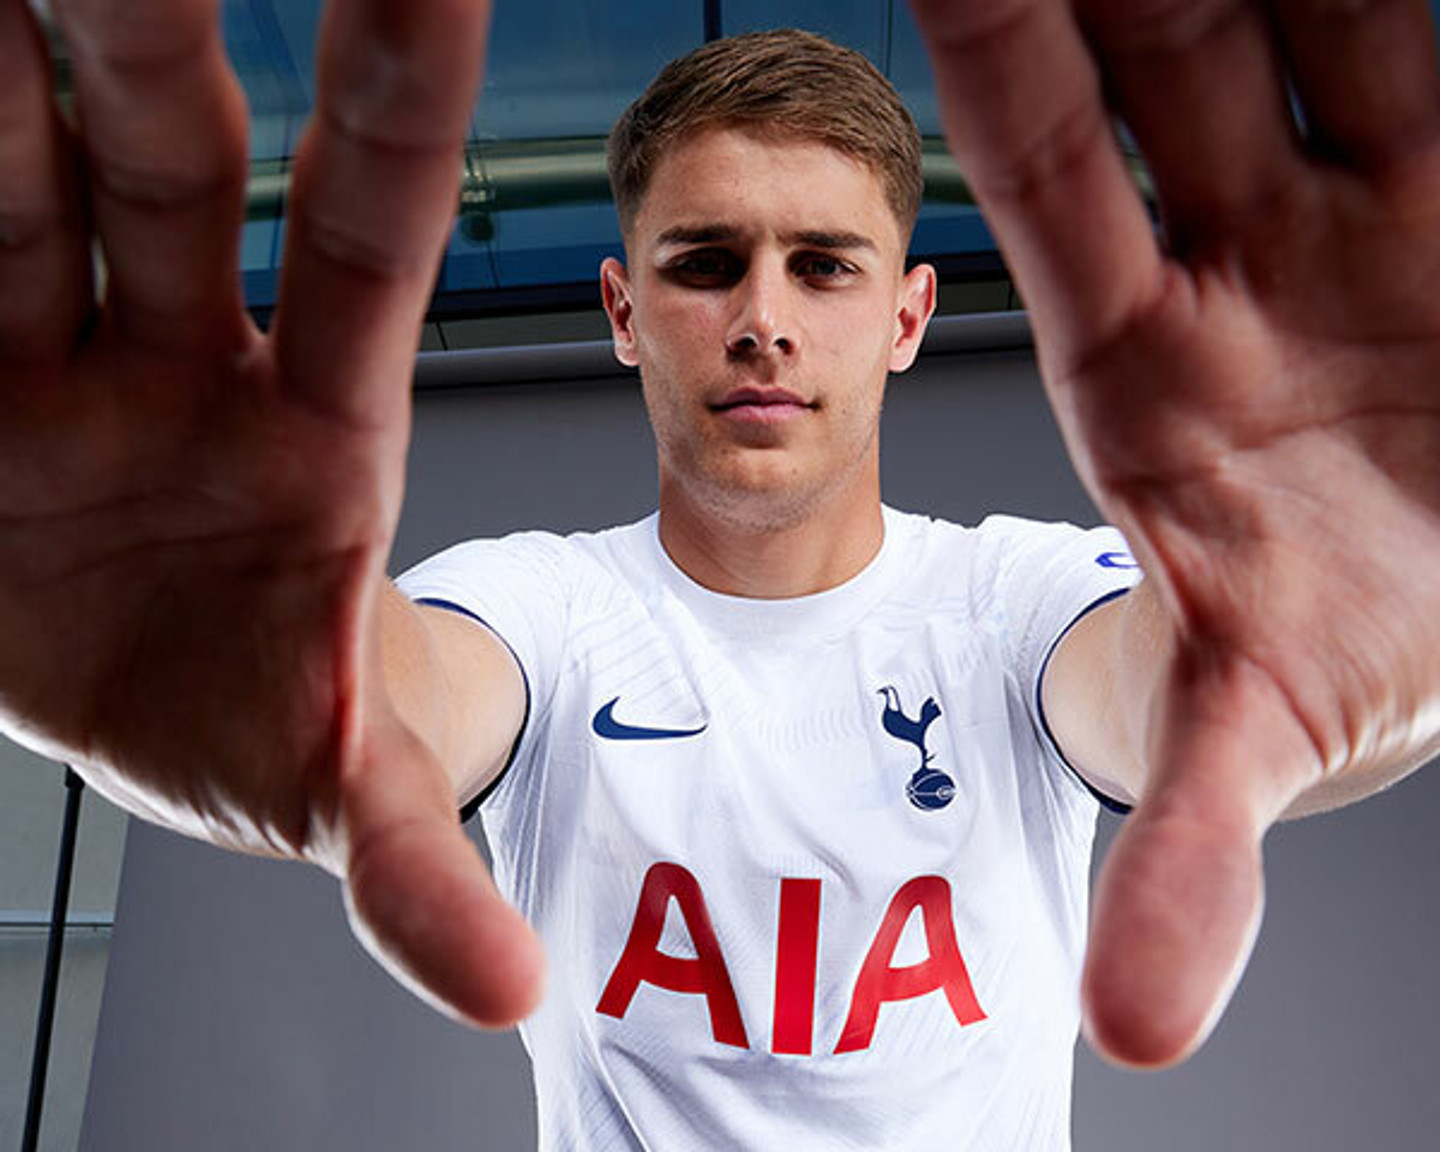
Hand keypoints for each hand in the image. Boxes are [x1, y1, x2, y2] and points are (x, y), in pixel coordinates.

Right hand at [0, 0, 538, 1024]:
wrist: (151, 718)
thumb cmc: (271, 723)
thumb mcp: (345, 794)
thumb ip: (416, 871)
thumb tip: (512, 997)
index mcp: (325, 427)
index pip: (378, 240)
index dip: (402, 104)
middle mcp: (189, 359)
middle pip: (173, 168)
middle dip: (139, 34)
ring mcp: (56, 364)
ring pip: (12, 184)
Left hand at [910, 0, 1439, 1064]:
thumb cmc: (1346, 651)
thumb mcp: (1267, 735)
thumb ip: (1196, 855)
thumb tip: (1133, 1028)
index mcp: (1147, 359)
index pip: (1046, 173)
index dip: (998, 57)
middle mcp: (1240, 254)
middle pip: (1157, 55)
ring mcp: (1357, 204)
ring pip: (1290, 19)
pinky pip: (1420, 48)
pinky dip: (1393, 1)